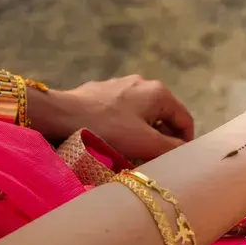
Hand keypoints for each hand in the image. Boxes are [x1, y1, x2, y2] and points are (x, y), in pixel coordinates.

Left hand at [31, 76, 193, 160]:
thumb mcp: (145, 143)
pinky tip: (111, 140)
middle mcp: (144, 83)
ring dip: (142, 134)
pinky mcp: (101, 92)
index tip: (176, 160)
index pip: (185, 120)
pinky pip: (122, 112)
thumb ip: (171, 147)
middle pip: (163, 117)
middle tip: (153, 159)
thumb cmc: (107, 129)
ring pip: (142, 115)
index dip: (185, 142)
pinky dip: (124, 127)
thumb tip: (184, 149)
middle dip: (161, 139)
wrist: (60, 115)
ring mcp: (121, 85)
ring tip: (131, 153)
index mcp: (160, 93)